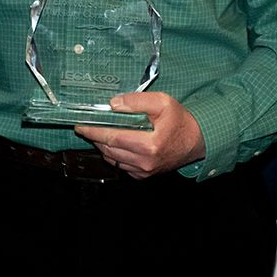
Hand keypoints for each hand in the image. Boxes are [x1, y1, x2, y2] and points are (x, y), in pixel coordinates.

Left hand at [75, 92, 205, 178]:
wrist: (196, 141)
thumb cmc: (180, 120)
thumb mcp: (163, 102)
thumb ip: (138, 101)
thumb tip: (114, 104)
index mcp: (150, 145)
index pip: (113, 137)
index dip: (94, 131)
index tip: (81, 125)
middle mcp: (145, 162)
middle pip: (109, 150)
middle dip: (94, 137)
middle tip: (84, 126)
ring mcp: (144, 171)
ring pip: (113, 159)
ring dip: (102, 146)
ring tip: (97, 132)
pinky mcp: (144, 175)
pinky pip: (121, 166)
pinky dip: (113, 155)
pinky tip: (112, 143)